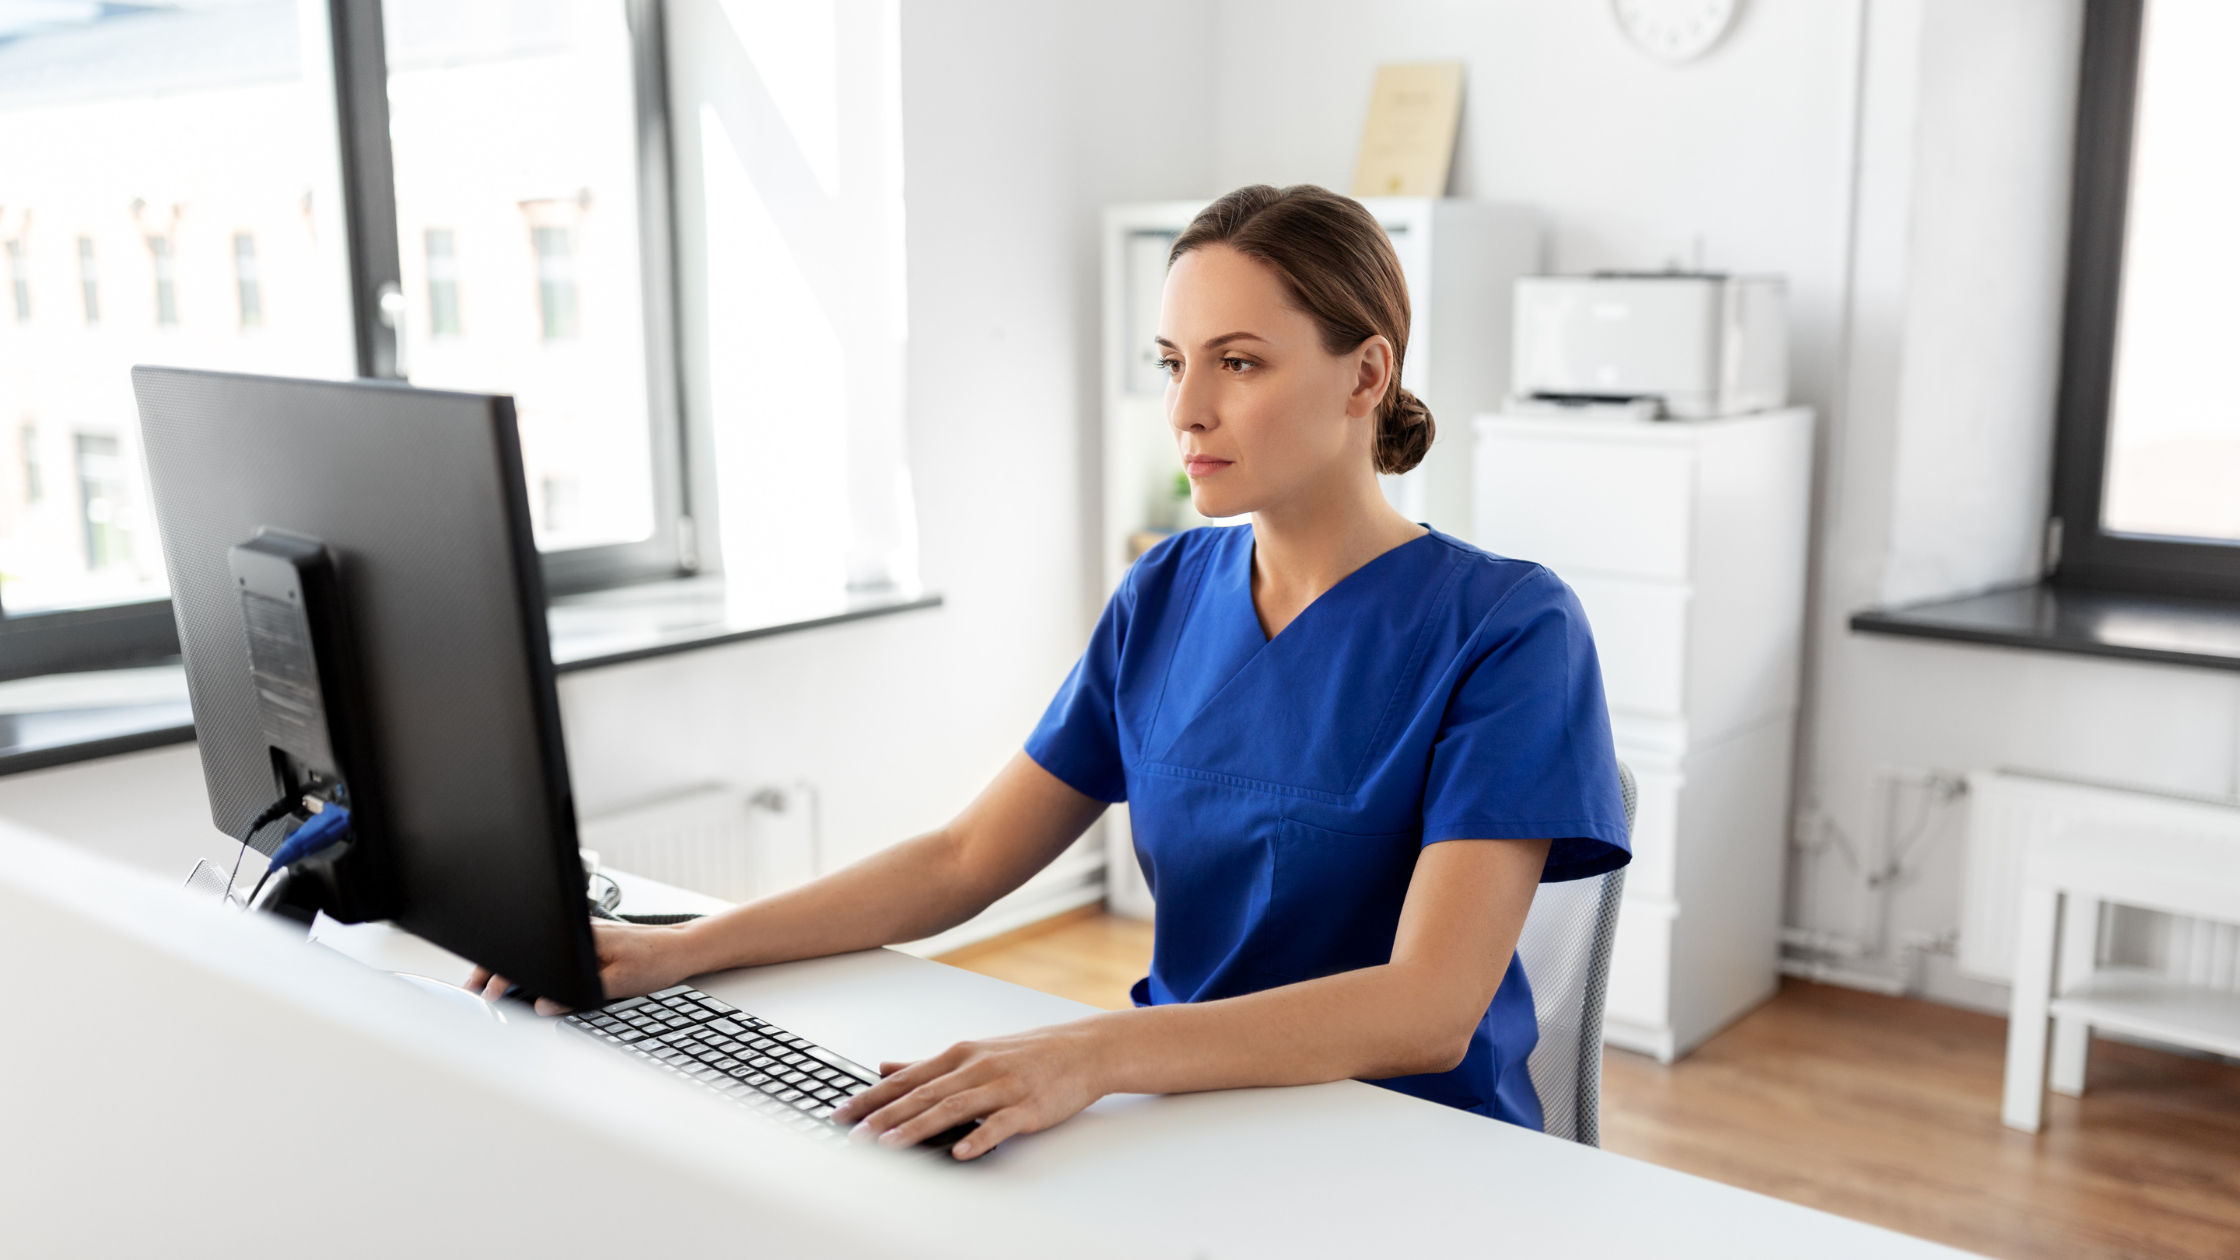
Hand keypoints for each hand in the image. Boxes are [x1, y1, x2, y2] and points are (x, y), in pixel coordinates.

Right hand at [464, 920, 699, 1015]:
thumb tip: (544, 1006)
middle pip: (525, 946)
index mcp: (579, 936)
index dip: (504, 972)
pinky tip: (519, 978)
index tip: (488, 991)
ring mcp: (578, 935)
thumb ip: (580, 995)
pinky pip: (547, 949)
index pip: (531, 950)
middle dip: (495, 968)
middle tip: (474, 991)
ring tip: (486, 986)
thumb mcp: (619, 983)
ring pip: (534, 947)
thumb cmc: (655, 960)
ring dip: (509, 966)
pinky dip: (528, 963)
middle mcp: (575, 931)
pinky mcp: (584, 941)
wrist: (680, 948)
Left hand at [830, 1020, 1112, 1160]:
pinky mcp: (1029, 1107)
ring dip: (919, 1128)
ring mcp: (1003, 1087)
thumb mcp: (973, 1051)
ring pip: (954, 1108)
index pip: (905, 1079)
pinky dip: (978, 1137)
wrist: (1082, 1050)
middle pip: (923, 1094)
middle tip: (854, 1137)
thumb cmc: (1026, 1053)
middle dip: (885, 1117)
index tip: (842, 1115)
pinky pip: (1000, 1124)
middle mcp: (976, 1068)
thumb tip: (884, 1067)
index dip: (871, 1098)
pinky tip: (959, 1152)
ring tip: (891, 1147)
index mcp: (959, 1055)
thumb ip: (926, 1064)